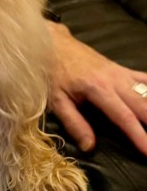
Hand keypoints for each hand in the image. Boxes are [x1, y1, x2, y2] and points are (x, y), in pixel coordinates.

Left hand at [47, 20, 146, 155]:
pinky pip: (144, 78)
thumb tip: (89, 146)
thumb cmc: (53, 73)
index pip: (124, 116)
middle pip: (143, 104)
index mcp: (98, 89)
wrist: (54, 44)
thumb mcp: (56, 100)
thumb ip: (74, 123)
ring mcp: (120, 73)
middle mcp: (114, 79)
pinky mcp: (121, 69)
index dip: (139, 135)